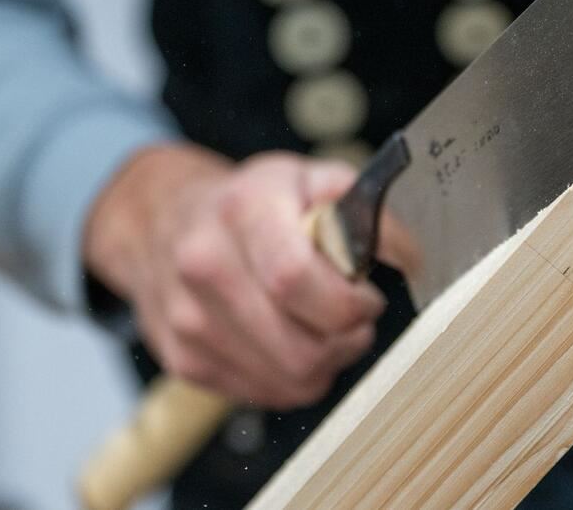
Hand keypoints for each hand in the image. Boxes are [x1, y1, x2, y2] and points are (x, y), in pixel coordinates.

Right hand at [84, 144, 385, 408]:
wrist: (162, 219)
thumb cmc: (249, 201)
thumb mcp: (309, 178)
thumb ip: (365, 208)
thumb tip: (410, 256)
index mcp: (243, 210)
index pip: (294, 278)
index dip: (347, 301)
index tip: (367, 296)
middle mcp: (204, 264)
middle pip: (298, 345)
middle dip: (346, 339)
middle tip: (355, 317)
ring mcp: (188, 318)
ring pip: (287, 379)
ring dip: (325, 362)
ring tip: (327, 329)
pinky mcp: (183, 359)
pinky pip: (263, 394)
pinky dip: (292, 378)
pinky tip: (291, 341)